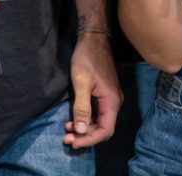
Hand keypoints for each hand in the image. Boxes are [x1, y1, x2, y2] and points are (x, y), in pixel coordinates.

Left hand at [64, 31, 120, 147]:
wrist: (93, 39)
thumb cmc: (87, 59)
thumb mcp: (81, 83)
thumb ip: (82, 108)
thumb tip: (82, 131)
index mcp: (112, 101)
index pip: (105, 130)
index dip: (90, 139)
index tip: (74, 142)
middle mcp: (114, 102)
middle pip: (103, 128)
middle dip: (85, 136)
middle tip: (67, 138)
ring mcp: (109, 98)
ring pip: (99, 121)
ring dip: (84, 128)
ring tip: (67, 130)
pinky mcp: (103, 94)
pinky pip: (97, 113)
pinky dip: (86, 119)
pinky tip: (73, 120)